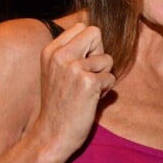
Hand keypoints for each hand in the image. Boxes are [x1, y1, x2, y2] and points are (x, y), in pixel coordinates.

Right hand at [36, 23, 115, 155]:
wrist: (51, 135)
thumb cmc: (60, 103)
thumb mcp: (57, 71)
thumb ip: (72, 51)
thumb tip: (98, 33)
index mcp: (50, 50)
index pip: (82, 27)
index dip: (90, 45)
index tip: (80, 64)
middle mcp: (60, 55)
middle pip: (96, 33)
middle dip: (99, 55)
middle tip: (87, 76)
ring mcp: (73, 68)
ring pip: (107, 59)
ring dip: (103, 76)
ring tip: (86, 91)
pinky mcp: (88, 82)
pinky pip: (111, 77)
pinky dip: (105, 90)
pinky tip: (90, 100)